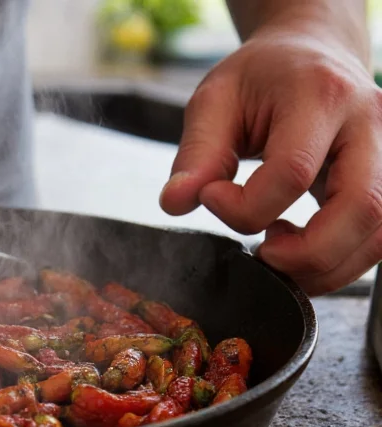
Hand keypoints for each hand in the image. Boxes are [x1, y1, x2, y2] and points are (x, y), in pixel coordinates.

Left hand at [159, 18, 381, 294]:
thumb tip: (174, 203)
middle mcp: (371, 122)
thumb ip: (196, 155)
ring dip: (324, 265)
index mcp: (321, 95)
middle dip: (304, 253)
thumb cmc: (261, 78)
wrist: (310, 53)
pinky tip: (299, 247)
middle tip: (260, 254)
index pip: (292, 172)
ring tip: (275, 250)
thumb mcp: (215, 102)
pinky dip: (338, 260)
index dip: (245, 206)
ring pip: (380, 232)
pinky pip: (379, 237)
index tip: (211, 199)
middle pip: (361, 208)